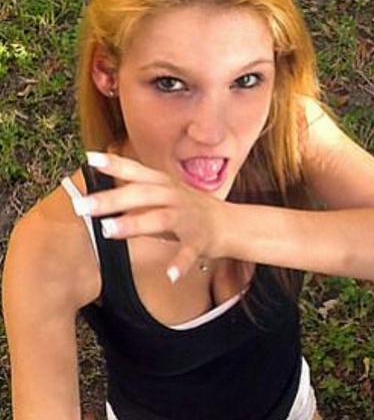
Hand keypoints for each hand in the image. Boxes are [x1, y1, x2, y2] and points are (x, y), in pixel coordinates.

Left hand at [72, 152, 230, 282]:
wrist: (230, 223)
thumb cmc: (189, 209)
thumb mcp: (165, 194)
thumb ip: (137, 194)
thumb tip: (101, 197)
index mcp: (163, 185)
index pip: (136, 171)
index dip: (114, 164)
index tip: (90, 158)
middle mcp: (174, 197)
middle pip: (141, 195)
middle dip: (111, 199)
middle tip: (83, 206)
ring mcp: (188, 217)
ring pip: (160, 219)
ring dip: (134, 224)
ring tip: (109, 231)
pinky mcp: (200, 239)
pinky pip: (189, 251)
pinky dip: (180, 263)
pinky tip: (170, 275)